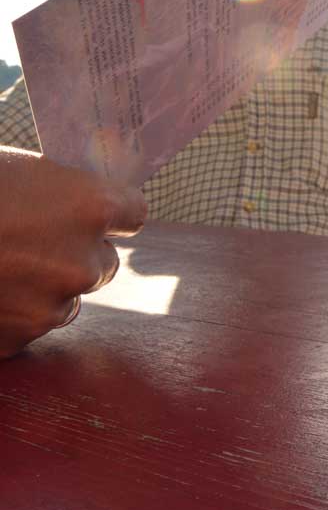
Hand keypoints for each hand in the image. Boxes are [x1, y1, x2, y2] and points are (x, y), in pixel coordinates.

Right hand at [0, 149, 145, 356]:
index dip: (111, 214)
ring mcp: (51, 306)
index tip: (97, 214)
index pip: (133, 213)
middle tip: (28, 240)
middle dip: (73, 253)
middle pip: (103, 262)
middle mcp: (83, 262)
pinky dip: (7, 315)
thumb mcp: (16, 171)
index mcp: (90, 206)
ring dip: (40, 288)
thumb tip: (76, 205)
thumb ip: (56, 193)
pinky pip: (26, 326)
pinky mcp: (17, 339)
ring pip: (64, 299)